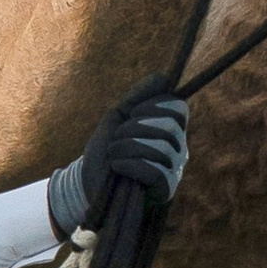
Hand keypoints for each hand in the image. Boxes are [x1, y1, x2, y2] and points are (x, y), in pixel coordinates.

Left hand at [47, 81, 189, 237]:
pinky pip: (156, 171)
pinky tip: (117, 167)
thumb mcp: (117, 117)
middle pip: (169, 126)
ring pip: (162, 148)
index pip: (178, 108)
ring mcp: (174, 171)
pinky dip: (131, 165)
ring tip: (114, 154)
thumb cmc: (106, 150)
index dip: (153, 106)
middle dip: (135, 128)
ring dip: (128, 147)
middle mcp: (178, 149)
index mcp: (170, 130)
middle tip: (117, 138)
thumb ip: (138, 96)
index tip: (131, 114)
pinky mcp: (165, 191)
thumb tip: (165, 76)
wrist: (88, 183)